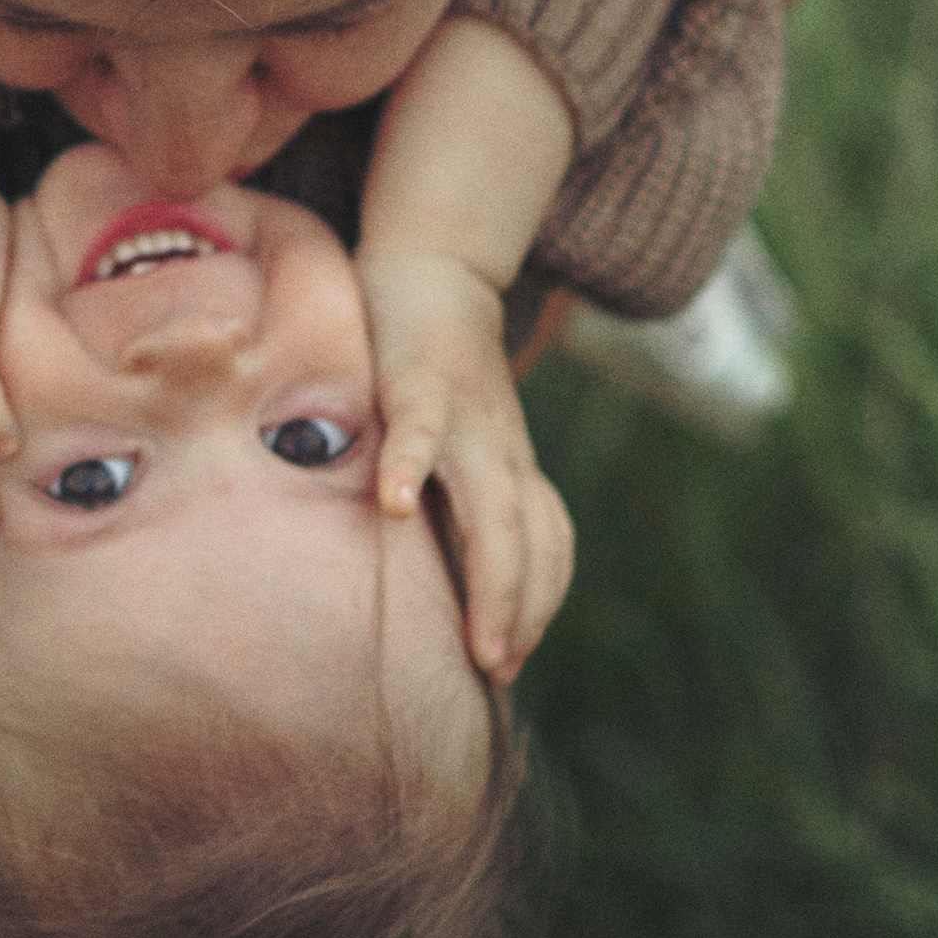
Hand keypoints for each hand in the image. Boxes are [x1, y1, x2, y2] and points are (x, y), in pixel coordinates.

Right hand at [354, 247, 574, 681]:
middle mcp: (500, 449)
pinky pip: (418, 428)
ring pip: (493, 503)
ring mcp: (465, 416)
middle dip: (520, 610)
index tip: (508, 665)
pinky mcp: (417, 378)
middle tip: (500, 671)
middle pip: (529, 540)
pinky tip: (392, 508)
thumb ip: (454, 504)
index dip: (536, 605)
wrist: (432, 266)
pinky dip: (409, 468)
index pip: (546, 547)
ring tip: (478, 640)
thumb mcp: (458, 444)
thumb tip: (430, 585)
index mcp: (509, 467)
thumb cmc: (433, 370)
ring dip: (493, 574)